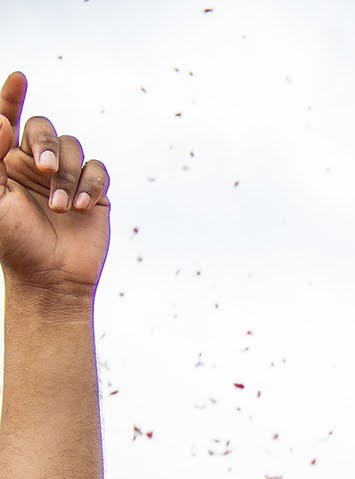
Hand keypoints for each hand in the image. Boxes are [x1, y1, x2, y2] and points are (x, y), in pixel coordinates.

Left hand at [0, 73, 111, 292]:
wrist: (50, 278)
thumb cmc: (13, 241)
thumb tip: (0, 119)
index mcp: (6, 161)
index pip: (8, 119)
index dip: (10, 96)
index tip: (19, 77)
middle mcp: (36, 164)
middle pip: (45, 129)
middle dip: (47, 144)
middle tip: (45, 169)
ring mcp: (67, 177)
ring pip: (75, 150)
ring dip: (69, 178)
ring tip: (60, 208)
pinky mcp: (95, 193)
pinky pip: (98, 171)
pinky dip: (91, 186)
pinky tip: (81, 208)